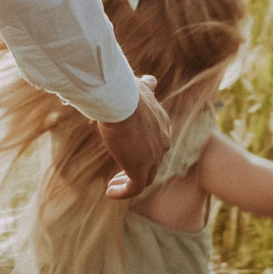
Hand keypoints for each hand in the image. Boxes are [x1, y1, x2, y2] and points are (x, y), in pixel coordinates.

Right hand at [99, 76, 171, 198]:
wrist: (122, 100)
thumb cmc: (126, 90)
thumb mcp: (139, 86)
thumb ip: (147, 87)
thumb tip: (150, 80)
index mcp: (162, 124)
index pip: (157, 143)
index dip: (144, 151)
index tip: (128, 152)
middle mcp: (162, 141)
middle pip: (154, 162)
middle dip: (138, 169)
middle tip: (120, 175)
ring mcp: (153, 156)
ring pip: (146, 178)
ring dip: (129, 183)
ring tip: (113, 186)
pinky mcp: (140, 168)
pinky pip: (135, 188)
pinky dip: (123, 192)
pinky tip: (110, 192)